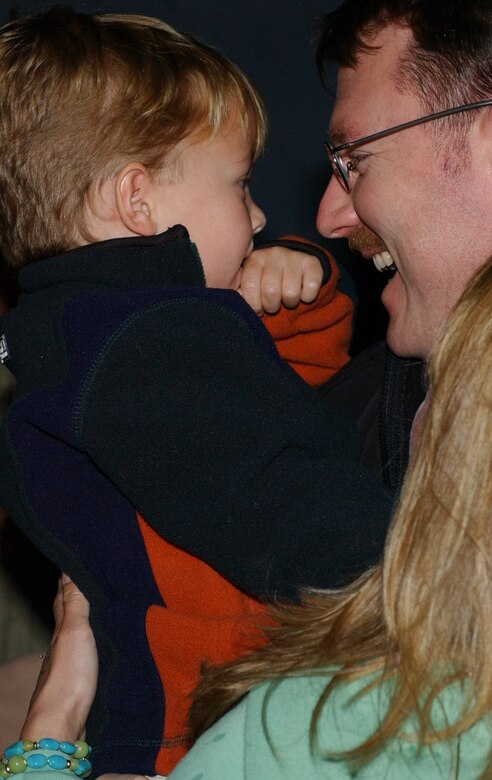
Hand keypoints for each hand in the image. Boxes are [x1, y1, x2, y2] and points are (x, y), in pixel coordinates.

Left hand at [21, 574, 97, 742]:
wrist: (64, 726)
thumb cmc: (68, 677)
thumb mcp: (74, 633)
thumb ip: (75, 605)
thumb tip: (67, 571)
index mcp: (61, 632)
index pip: (63, 601)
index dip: (67, 583)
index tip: (74, 564)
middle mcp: (63, 648)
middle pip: (69, 619)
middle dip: (77, 600)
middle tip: (89, 581)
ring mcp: (71, 668)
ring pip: (79, 638)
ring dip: (88, 623)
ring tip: (103, 609)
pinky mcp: (82, 686)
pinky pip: (89, 656)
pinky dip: (95, 645)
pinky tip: (105, 646)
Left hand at [239, 246, 322, 315]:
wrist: (294, 263)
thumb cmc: (267, 279)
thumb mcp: (252, 282)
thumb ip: (243, 291)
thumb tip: (239, 299)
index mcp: (255, 259)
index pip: (250, 286)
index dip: (254, 304)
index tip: (258, 309)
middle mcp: (274, 254)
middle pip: (270, 292)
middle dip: (271, 306)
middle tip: (273, 305)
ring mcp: (294, 257)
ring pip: (291, 293)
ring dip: (290, 303)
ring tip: (287, 299)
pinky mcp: (312, 262)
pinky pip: (311, 289)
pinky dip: (307, 297)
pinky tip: (302, 292)